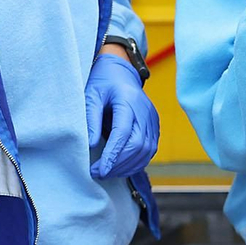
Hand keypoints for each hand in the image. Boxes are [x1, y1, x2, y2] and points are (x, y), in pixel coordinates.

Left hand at [85, 53, 159, 179]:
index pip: (123, 133)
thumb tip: (91, 145)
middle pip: (137, 145)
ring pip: (146, 150)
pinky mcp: (154, 125)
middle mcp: (144, 111)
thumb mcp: (91, 96)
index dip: (112, 155)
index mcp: (128, 101)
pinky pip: (151, 149)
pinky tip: (122, 167)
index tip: (99, 170)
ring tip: (109, 172)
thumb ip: (91, 119)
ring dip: (128, 166)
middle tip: (99, 173)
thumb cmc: (103, 83)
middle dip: (118, 164)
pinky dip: (138, 161)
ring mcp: (152, 118)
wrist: (121, 71)